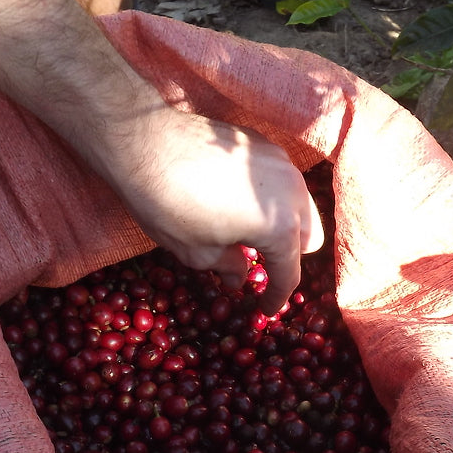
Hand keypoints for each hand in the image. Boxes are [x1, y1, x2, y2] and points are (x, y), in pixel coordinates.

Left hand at [108, 109, 324, 315]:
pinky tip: (238, 203)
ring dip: (282, 224)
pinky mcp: (262, 144)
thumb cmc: (169, 205)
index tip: (265, 308)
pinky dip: (269, 198)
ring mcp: (280, 162)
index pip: (288, 272)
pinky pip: (280, 179)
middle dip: (287, 255)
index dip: (276, 297)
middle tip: (259, 266)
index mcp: (279, 227)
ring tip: (248, 235)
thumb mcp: (198, 252)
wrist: (145, 144)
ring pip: (298, 203)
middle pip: (307, 236)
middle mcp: (291, 191)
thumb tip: (241, 276)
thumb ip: (230, 266)